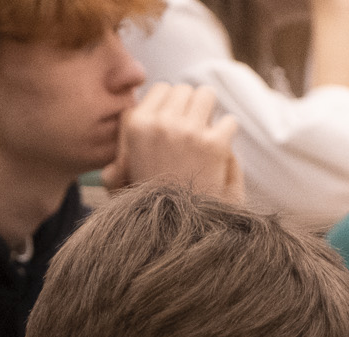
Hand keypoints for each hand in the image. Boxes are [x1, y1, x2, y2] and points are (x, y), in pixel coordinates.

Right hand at [104, 83, 243, 203]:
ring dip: (210, 114)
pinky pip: (228, 122)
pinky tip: (219, 154)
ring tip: (206, 137)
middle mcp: (160, 123)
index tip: (174, 127)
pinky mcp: (214, 144)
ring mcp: (188, 131)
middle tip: (192, 135)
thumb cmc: (150, 206)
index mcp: (136, 126)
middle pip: (184, 89)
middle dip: (191, 108)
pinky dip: (227, 136)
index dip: (170, 106)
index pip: (160, 89)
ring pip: (206, 95)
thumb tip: (125, 130)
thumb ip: (122, 150)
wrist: (177, 234)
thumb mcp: (120, 178)